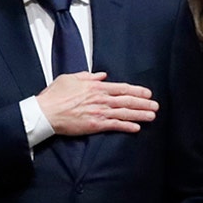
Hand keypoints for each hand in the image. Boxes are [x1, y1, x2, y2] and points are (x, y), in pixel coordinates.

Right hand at [38, 71, 157, 136]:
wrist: (46, 112)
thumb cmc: (55, 95)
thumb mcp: (70, 78)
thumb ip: (88, 76)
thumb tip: (101, 75)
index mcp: (95, 86)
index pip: (122, 88)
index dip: (136, 90)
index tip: (147, 92)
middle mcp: (101, 98)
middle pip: (127, 100)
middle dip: (143, 103)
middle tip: (155, 105)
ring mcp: (99, 112)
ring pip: (125, 112)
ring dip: (140, 114)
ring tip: (152, 116)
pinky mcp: (95, 125)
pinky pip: (115, 125)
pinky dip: (127, 126)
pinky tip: (137, 128)